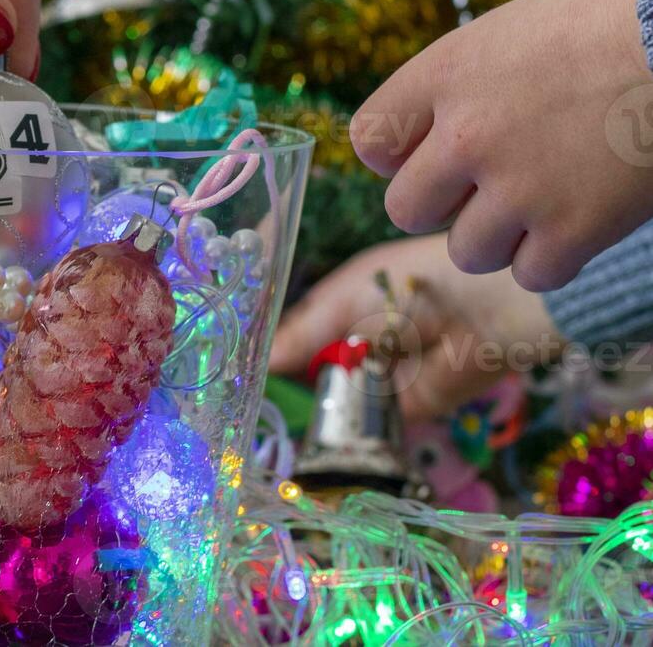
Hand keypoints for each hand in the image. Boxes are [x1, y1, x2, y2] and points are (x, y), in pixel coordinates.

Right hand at [269, 234, 558, 419]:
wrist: (491, 309)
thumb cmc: (414, 283)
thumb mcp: (347, 300)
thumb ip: (304, 333)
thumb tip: (260, 361)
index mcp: (342, 306)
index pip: (295, 335)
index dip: (268, 354)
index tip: (233, 375)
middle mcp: (359, 342)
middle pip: (311, 372)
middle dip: (284, 390)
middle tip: (247, 410)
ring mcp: (382, 378)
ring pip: (336, 402)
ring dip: (312, 415)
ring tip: (270, 429)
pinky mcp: (410, 409)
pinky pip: (370, 427)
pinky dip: (346, 435)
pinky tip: (310, 441)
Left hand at [351, 0, 652, 290]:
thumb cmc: (617, 15)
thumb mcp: (517, 28)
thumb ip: (469, 81)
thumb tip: (441, 128)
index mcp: (448, 73)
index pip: (371, 139)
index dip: (397, 154)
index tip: (429, 153)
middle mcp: (468, 133)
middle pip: (405, 209)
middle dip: (442, 206)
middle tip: (486, 189)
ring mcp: (520, 185)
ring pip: (467, 251)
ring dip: (499, 237)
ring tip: (542, 203)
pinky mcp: (576, 227)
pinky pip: (533, 273)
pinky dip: (554, 258)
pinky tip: (579, 222)